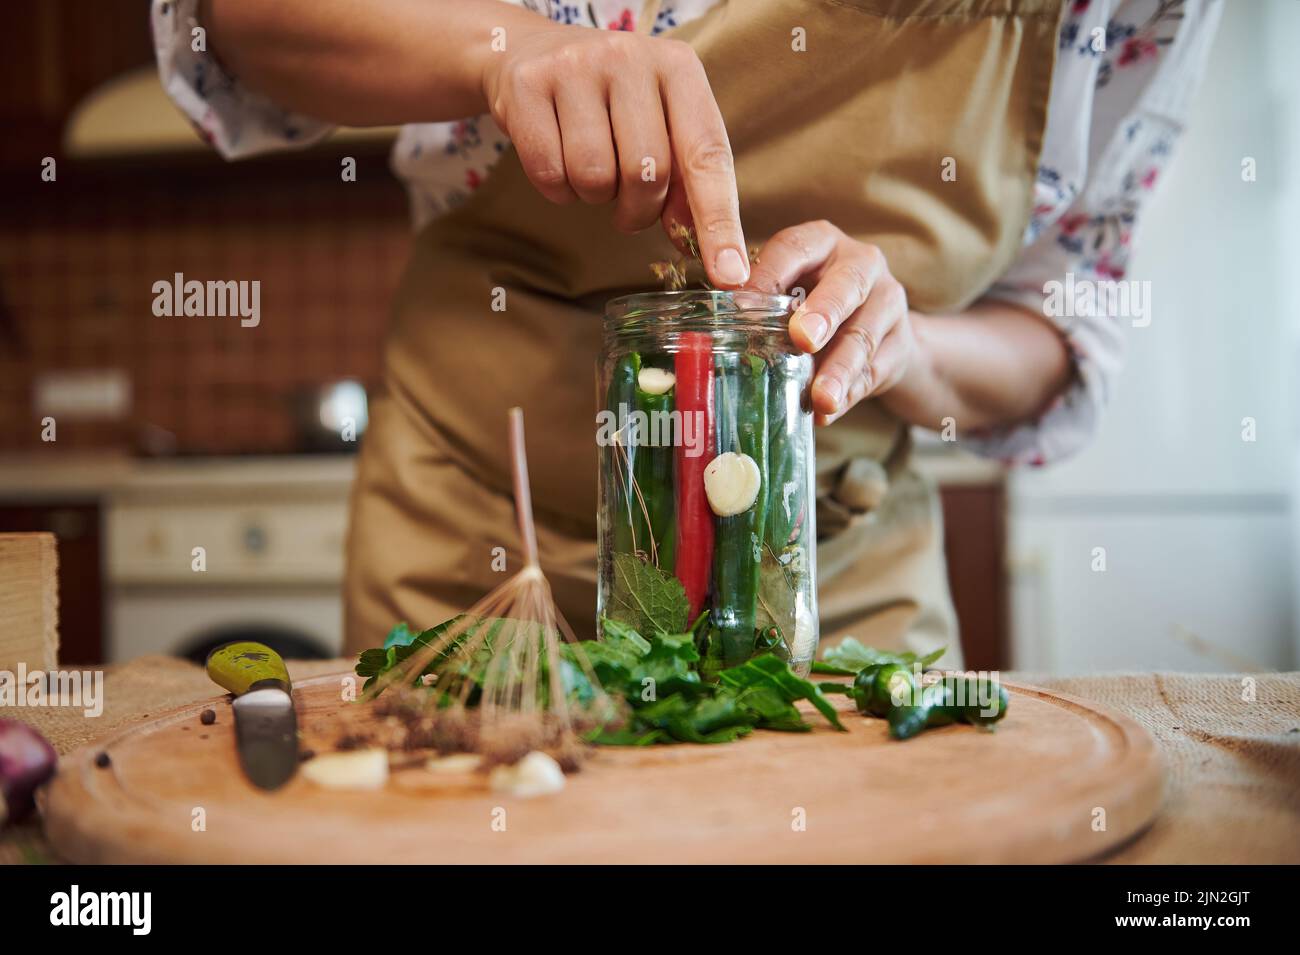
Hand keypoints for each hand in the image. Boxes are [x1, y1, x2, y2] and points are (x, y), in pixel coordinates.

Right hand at [481, 22, 747, 286]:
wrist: (530, 54)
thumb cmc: (608, 102)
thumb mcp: (658, 124)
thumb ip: (683, 179)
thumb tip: (694, 243)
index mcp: (678, 68)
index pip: (708, 156)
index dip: (719, 221)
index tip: (730, 274)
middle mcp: (631, 57)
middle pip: (647, 173)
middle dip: (637, 209)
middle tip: (626, 205)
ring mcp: (576, 66)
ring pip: (595, 175)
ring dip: (593, 196)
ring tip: (590, 172)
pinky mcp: (528, 85)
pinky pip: (549, 172)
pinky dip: (556, 188)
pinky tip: (557, 163)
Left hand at [746, 221, 915, 424]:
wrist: (879, 331)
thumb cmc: (813, 304)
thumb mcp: (789, 293)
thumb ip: (764, 306)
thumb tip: (718, 338)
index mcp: (821, 243)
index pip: (794, 248)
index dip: (768, 275)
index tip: (743, 306)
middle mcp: (861, 263)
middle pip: (846, 285)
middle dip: (824, 312)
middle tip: (803, 339)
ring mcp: (887, 302)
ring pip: (862, 336)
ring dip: (839, 370)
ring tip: (820, 399)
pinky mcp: (899, 344)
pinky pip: (872, 372)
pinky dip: (848, 395)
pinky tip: (828, 413)